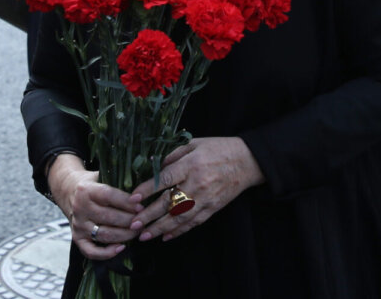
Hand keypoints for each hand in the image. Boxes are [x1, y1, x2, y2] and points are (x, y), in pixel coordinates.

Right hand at [48, 154, 140, 260]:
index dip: (127, 202)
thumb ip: (118, 181)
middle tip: (144, 221)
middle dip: (130, 220)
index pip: (109, 196)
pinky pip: (91, 251)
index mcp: (86, 190)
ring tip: (138, 232)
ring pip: (104, 234)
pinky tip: (121, 248)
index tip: (141, 206)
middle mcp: (80, 208)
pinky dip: (107, 253)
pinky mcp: (77, 238)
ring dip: (125, 235)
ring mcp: (78, 225)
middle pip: (109, 217)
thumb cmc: (93, 184)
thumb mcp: (102, 176)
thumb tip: (143, 188)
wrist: (68, 191)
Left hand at [128, 137, 263, 242]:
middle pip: (169, 202)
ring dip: (161, 228)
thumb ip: (173, 155)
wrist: (247, 161)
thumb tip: (154, 167)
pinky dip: (180, 231)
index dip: (147, 190)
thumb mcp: (194, 143)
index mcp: (191, 165)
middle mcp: (198, 183)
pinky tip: (166, 237)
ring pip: (180, 217)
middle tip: (133, 224)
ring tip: (144, 236)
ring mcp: (206, 198)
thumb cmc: (218, 148)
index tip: (133, 198)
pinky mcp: (213, 208)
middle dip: (149, 215)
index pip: (165, 179)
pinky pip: (194, 222)